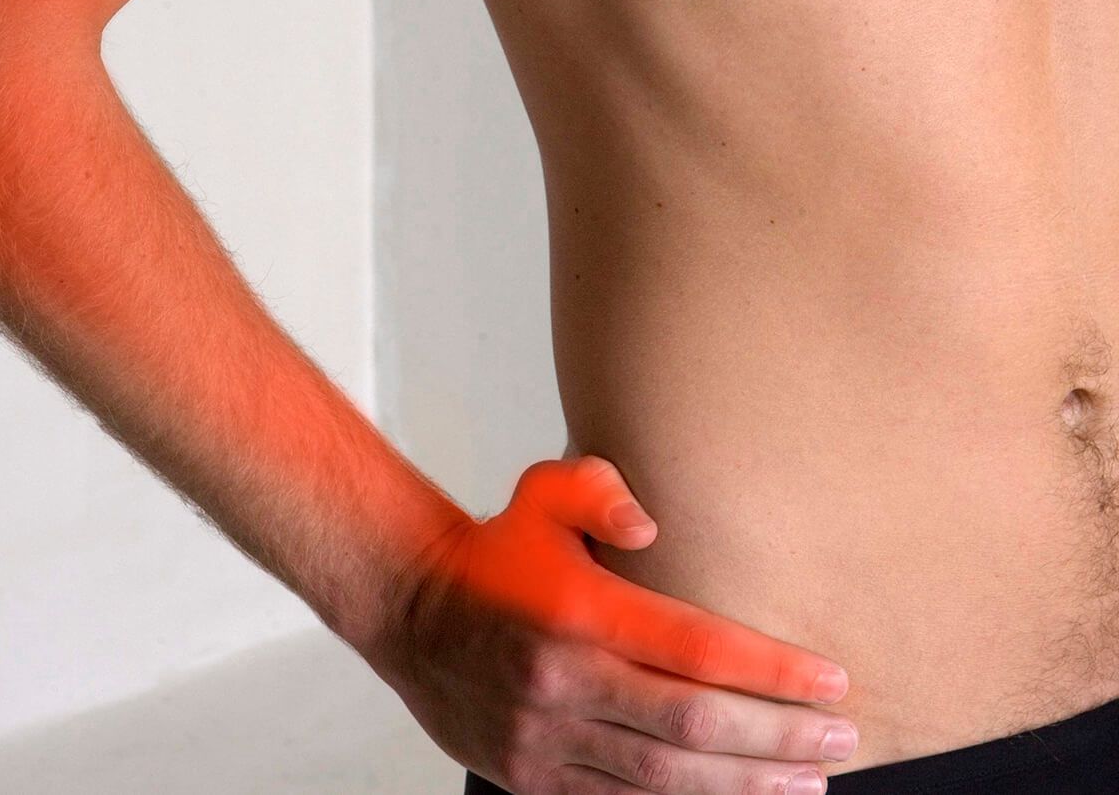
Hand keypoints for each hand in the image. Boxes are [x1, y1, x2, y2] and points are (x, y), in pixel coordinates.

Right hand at [376, 455, 855, 793]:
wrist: (411, 610)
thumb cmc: (495, 549)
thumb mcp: (542, 491)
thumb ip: (600, 488)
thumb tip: (653, 525)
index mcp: (578, 610)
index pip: (695, 649)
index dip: (770, 671)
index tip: (831, 679)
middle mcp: (565, 680)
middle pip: (693, 724)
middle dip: (778, 737)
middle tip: (842, 737)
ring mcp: (547, 739)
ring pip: (666, 776)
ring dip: (746, 783)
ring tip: (809, 780)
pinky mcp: (534, 778)